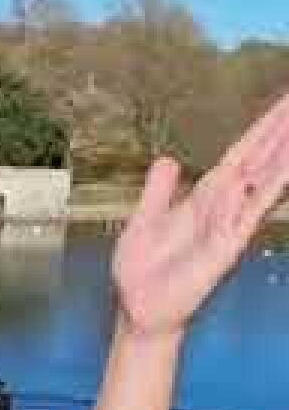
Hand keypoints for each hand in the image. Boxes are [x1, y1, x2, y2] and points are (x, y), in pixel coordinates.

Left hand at [112, 93, 288, 338]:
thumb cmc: (142, 269)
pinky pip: (243, 218)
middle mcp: (223, 207)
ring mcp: (227, 227)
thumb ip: (158, 190)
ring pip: (261, 184)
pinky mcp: (223, 250)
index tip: (285, 102)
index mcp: (204, 197)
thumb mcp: (145, 218)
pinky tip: (269, 174)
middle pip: (259, 161)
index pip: (240, 155)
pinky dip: (253, 197)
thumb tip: (168, 160)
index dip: (261, 129)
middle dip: (280, 132)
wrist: (136, 307)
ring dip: (282, 157)